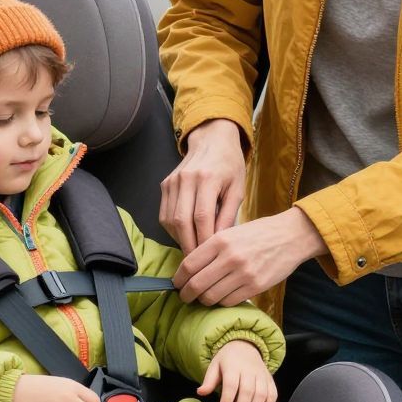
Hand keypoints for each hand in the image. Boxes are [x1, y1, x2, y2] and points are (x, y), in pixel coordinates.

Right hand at [161, 119, 247, 252]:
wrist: (212, 140)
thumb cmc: (230, 165)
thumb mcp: (237, 188)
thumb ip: (228, 215)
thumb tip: (220, 242)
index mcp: (207, 178)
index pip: (202, 216)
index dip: (204, 239)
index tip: (210, 256)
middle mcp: (186, 179)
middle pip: (182, 221)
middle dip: (189, 244)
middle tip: (197, 262)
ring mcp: (172, 181)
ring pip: (170, 219)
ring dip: (179, 239)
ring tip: (192, 251)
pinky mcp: (165, 184)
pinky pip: (164, 213)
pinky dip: (173, 229)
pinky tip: (184, 235)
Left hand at [173, 209, 324, 306]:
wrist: (291, 236)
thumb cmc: (259, 233)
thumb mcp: (232, 231)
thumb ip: (211, 248)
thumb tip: (189, 269)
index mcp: (220, 240)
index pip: (188, 265)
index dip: (178, 279)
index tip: (176, 284)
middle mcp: (230, 257)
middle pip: (196, 285)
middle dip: (186, 295)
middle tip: (185, 297)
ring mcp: (243, 273)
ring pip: (211, 297)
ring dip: (203, 300)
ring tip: (204, 298)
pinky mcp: (255, 286)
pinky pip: (229, 301)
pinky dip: (221, 302)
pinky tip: (222, 296)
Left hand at [199, 340, 277, 401]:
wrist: (246, 346)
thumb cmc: (227, 361)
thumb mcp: (214, 366)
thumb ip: (209, 381)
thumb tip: (200, 392)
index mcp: (233, 366)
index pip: (231, 384)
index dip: (227, 400)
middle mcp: (250, 370)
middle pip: (248, 391)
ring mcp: (262, 375)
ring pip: (261, 395)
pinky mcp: (270, 380)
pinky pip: (272, 395)